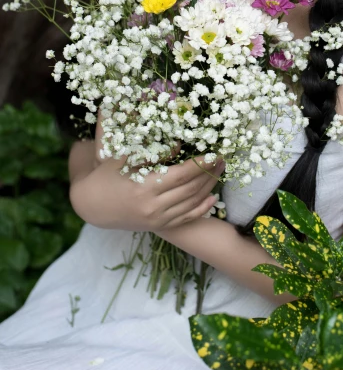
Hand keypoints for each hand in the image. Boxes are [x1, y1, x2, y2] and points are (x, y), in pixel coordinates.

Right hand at [70, 147, 225, 232]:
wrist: (91, 205)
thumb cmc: (106, 175)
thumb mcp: (124, 156)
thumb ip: (151, 149)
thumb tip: (180, 143)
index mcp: (145, 187)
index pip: (182, 174)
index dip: (201, 164)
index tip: (215, 152)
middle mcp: (154, 206)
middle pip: (191, 189)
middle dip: (210, 172)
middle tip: (223, 158)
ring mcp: (157, 219)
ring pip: (191, 203)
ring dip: (209, 187)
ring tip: (220, 171)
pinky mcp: (158, 226)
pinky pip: (185, 219)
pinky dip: (201, 209)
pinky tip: (212, 198)